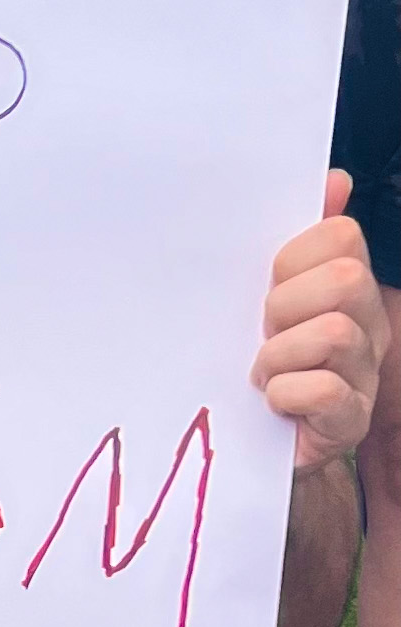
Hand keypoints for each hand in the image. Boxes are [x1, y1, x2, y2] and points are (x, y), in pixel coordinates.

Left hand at [253, 178, 387, 472]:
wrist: (257, 446)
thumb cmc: (263, 364)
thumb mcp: (269, 296)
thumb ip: (297, 241)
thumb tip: (335, 180)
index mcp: (349, 286)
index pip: (340, 236)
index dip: (291, 260)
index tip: (267, 289)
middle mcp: (368, 326)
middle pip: (347, 277)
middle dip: (286, 304)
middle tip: (263, 335)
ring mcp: (365, 375)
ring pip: (335, 332)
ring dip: (279, 355)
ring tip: (263, 374)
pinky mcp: (348, 423)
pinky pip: (326, 392)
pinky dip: (287, 395)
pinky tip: (274, 403)